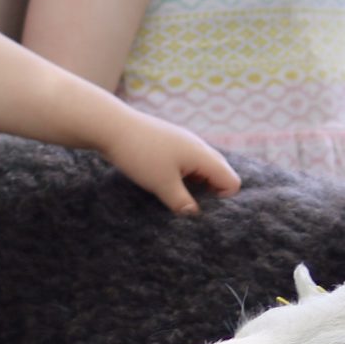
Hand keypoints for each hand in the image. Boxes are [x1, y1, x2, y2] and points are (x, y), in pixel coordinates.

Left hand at [99, 109, 240, 213]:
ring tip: (176, 196)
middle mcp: (199, 146)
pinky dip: (184, 175)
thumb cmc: (140, 154)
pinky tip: (165, 182)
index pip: (231, 182)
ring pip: (203, 168)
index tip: (201, 210)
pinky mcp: (171, 143)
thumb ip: (182, 203)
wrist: (113, 127)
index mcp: (203, 155)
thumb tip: (195, 216)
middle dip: (211, 193)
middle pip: (220, 173)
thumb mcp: (162, 184)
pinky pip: (188, 162)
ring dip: (195, 185)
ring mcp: (185, 143)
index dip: (223, 200)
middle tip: (190, 206)